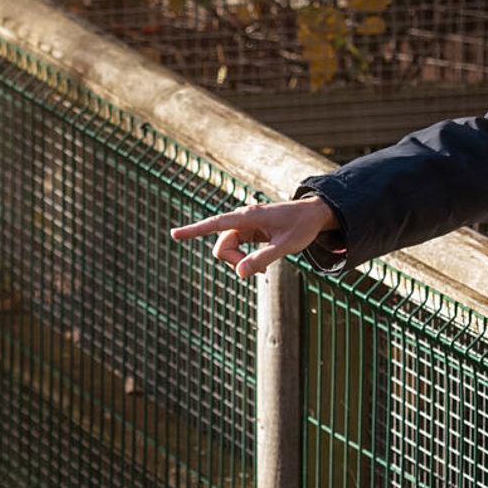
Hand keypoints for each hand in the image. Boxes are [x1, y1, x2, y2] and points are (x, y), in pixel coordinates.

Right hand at [171, 195, 337, 278]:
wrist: (314, 214)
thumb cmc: (302, 227)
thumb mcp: (286, 246)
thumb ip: (263, 259)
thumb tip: (239, 273)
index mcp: (249, 217)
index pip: (215, 223)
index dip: (194, 230)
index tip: (173, 234)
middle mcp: (242, 218)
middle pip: (221, 244)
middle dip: (232, 261)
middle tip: (258, 272)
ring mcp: (244, 224)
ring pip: (227, 247)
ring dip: (239, 261)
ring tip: (263, 268)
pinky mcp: (248, 229)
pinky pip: (236, 247)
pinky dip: (243, 258)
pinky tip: (258, 266)